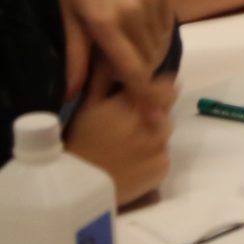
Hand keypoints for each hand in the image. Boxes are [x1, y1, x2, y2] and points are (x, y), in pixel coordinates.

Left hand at [53, 0, 174, 109]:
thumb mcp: (68, 17)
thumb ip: (75, 58)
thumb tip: (71, 96)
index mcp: (104, 22)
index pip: (131, 69)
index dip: (143, 95)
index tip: (154, 116)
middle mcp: (132, 12)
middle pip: (147, 60)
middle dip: (141, 78)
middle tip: (128, 83)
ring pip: (159, 44)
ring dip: (150, 59)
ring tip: (134, 59)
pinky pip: (167, 26)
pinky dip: (159, 39)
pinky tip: (144, 38)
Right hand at [68, 71, 177, 205]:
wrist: (77, 187)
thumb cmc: (80, 141)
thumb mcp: (87, 105)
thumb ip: (105, 78)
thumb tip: (115, 56)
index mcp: (133, 103)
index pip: (166, 87)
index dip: (159, 90)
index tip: (150, 95)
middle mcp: (150, 122)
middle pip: (167, 111)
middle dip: (155, 113)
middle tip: (132, 126)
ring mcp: (159, 147)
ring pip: (166, 133)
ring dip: (155, 135)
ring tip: (131, 146)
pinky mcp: (162, 169)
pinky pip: (164, 157)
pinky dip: (154, 158)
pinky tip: (134, 163)